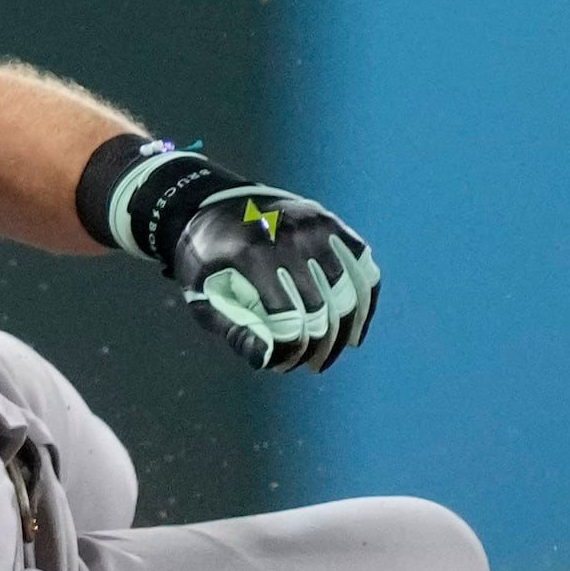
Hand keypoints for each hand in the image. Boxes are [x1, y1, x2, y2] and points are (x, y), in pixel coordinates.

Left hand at [163, 183, 378, 373]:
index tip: (280, 364)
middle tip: (309, 364)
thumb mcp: (204, 297)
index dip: (288, 353)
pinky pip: (363, 268)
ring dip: (343, 334)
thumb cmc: (207, 261)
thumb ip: (234, 330)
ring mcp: (314, 226)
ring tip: (329, 354)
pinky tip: (355, 332)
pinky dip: (366, 304)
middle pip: (321, 313)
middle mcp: (287, 235)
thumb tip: (266, 360)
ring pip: (348, 295)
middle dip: (317, 349)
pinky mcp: (330, 222)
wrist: (214, 206)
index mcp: (250, 254)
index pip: (287, 322)